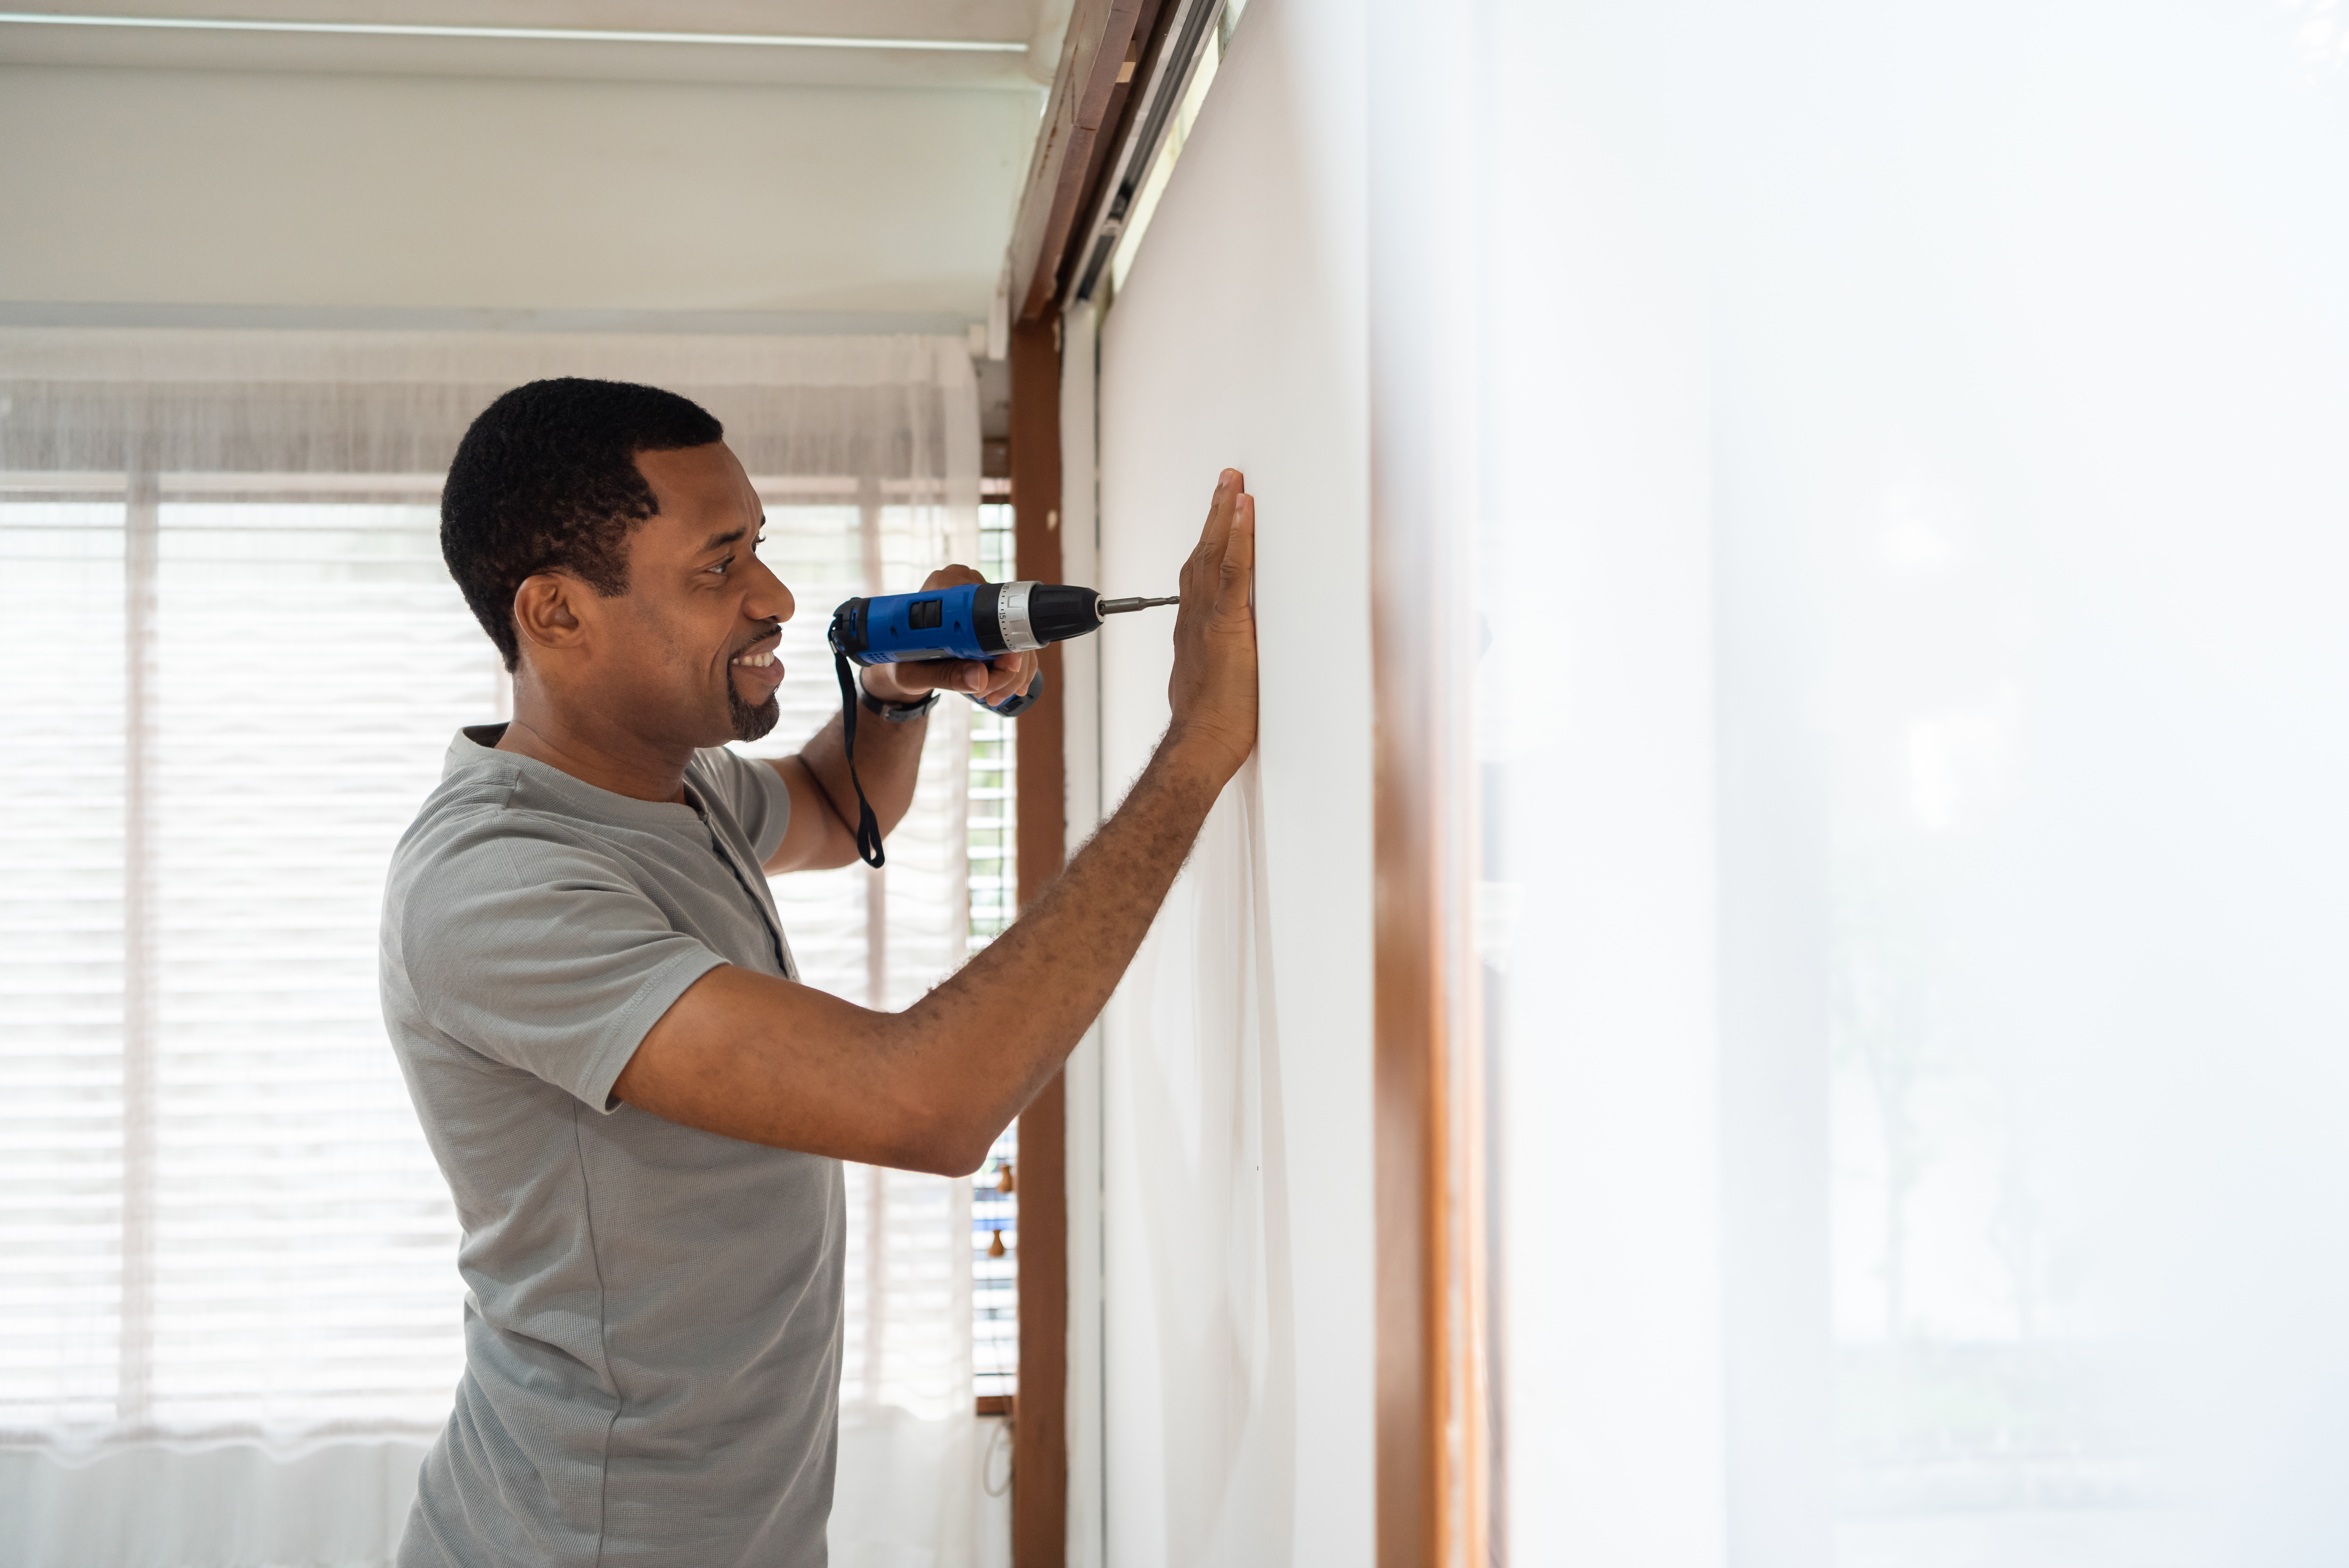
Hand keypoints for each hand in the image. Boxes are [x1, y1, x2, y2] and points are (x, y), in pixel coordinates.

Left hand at [856, 564, 1040, 710]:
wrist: (899, 663)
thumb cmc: (901, 663)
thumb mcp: (915, 674)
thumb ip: (944, 676)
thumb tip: (980, 678)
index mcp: (943, 588)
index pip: (987, 613)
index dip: (1003, 643)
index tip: (1005, 668)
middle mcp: (966, 586)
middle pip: (1006, 628)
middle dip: (1007, 669)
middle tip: (989, 695)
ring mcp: (981, 601)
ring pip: (1016, 639)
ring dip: (1011, 674)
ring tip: (991, 697)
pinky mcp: (989, 617)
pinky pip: (1015, 643)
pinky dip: (1015, 670)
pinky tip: (1004, 688)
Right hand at [1163, 469, 1258, 784]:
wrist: (1200, 743)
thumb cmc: (1210, 725)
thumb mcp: (1213, 683)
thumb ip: (1219, 662)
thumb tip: (1233, 659)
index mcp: (1193, 630)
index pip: (1199, 576)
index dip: (1210, 544)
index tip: (1219, 519)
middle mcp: (1195, 617)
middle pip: (1203, 555)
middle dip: (1216, 516)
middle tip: (1228, 482)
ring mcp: (1208, 618)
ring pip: (1215, 553)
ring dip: (1225, 514)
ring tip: (1235, 484)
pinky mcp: (1226, 624)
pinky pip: (1233, 571)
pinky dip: (1238, 538)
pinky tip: (1244, 511)